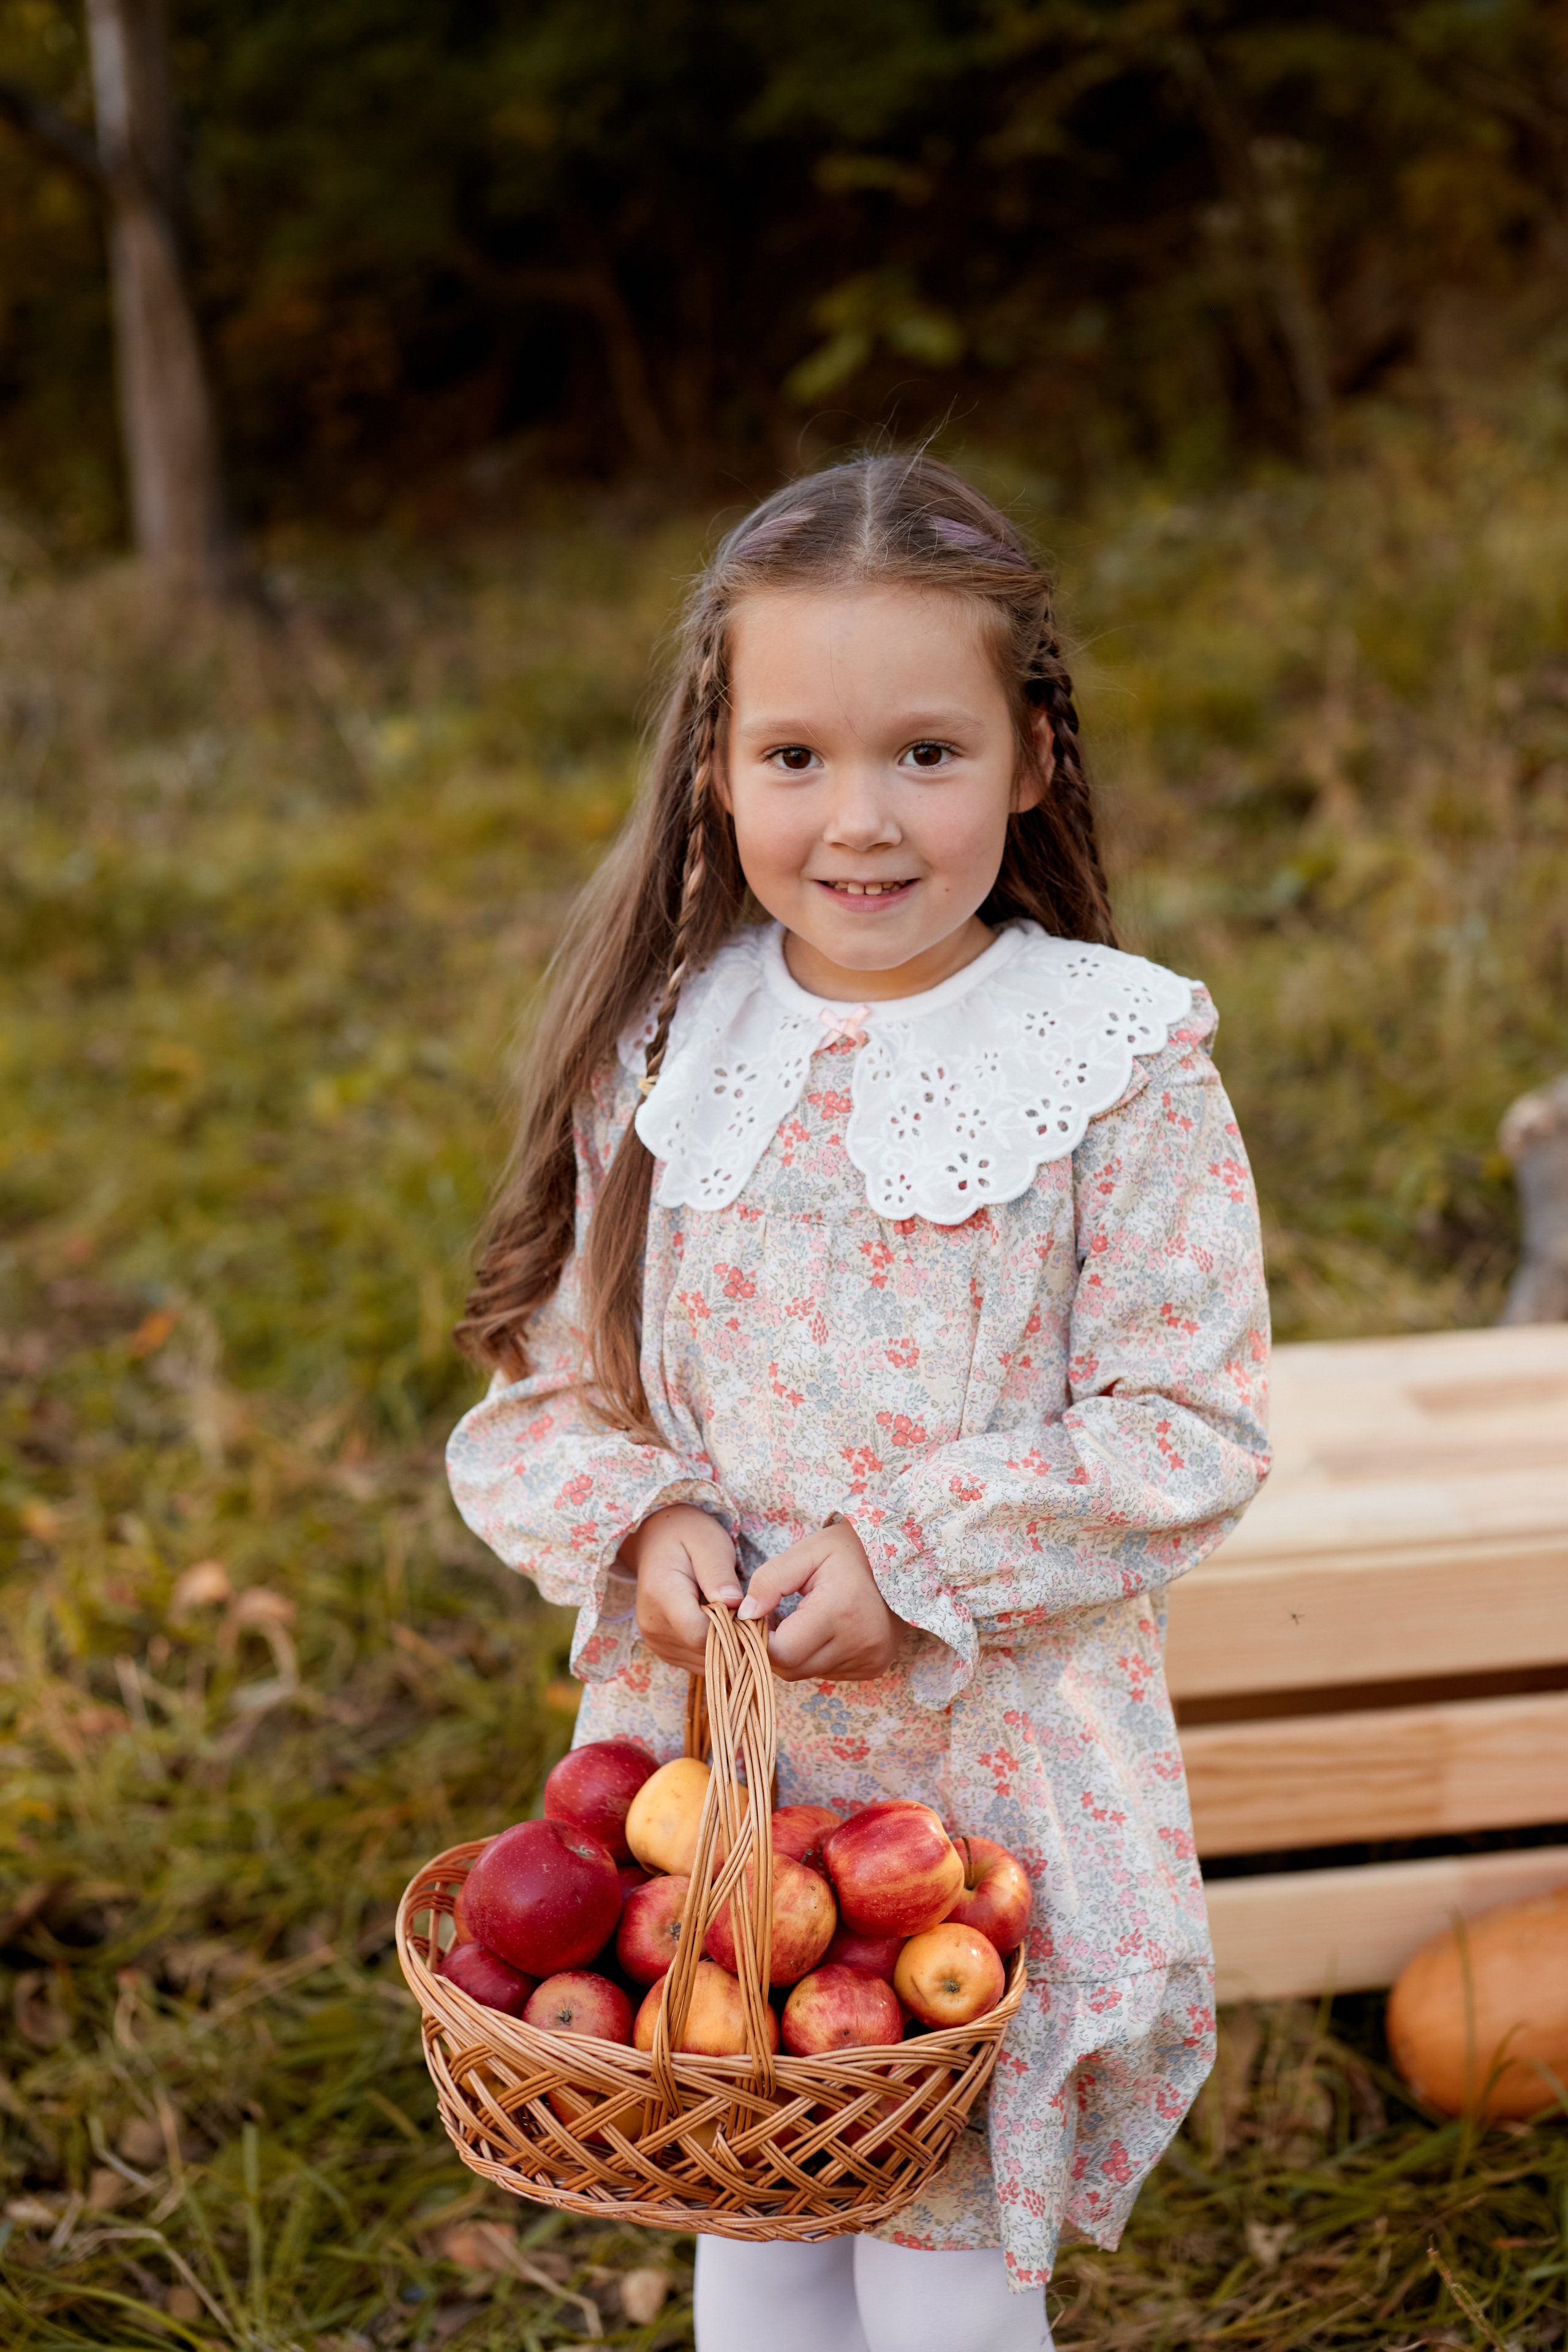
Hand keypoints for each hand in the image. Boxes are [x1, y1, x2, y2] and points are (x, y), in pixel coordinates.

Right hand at [620, 1504, 741, 1675]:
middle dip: (733, 1640)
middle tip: (751, 1616)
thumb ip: (719, 1574)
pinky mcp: (662, 1648)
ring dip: (726, 1648)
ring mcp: (655, 1640)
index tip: (752, 1614)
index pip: (701, 1634)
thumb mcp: (709, 1544)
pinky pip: (697, 1662)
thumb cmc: (690, 1536)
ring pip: (702, 1662)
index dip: (733, 1630)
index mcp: (661, 1595)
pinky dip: (715, 1651)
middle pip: (703, 1651)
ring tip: (736, 1618)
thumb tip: (734, 1604)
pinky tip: (723, 1627)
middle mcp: (652, 1625)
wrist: (659, 1540)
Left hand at [737, 1519, 899, 1683]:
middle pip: (791, 1669)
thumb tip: (744, 1615)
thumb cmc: (849, 1550)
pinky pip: (828, 1672)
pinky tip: (824, 1629)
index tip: (758, 1615)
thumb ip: (770, 1580)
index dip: (759, 1638)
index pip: (781, 1652)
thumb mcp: (807, 1552)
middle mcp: (858, 1643)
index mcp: (839, 1611)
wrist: (903, 1559)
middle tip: (775, 1616)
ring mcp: (869, 1659)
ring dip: (796, 1652)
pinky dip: (816, 1656)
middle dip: (774, 1647)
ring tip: (803, 1618)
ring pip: (808, 1673)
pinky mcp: (874, 1667)